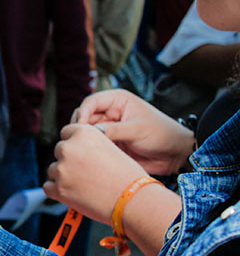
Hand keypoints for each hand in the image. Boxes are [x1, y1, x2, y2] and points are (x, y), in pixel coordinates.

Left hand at [42, 123, 148, 224]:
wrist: (134, 200)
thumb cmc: (129, 176)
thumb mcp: (111, 148)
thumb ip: (91, 146)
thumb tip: (77, 149)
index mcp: (84, 133)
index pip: (66, 132)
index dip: (74, 143)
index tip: (80, 152)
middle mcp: (69, 148)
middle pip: (59, 151)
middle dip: (68, 160)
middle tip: (85, 172)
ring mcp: (61, 169)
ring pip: (53, 170)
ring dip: (63, 176)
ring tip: (84, 185)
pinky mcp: (58, 188)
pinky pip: (48, 187)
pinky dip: (58, 191)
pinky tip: (74, 193)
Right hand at [70, 89, 194, 175]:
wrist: (174, 154)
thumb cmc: (161, 135)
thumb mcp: (136, 130)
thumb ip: (112, 130)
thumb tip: (87, 133)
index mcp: (118, 100)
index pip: (90, 102)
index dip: (83, 114)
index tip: (81, 128)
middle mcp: (110, 112)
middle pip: (84, 116)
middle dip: (80, 127)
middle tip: (81, 141)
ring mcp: (108, 127)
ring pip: (86, 131)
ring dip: (84, 139)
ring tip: (87, 149)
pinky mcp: (109, 142)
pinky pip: (93, 143)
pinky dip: (89, 148)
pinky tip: (90, 155)